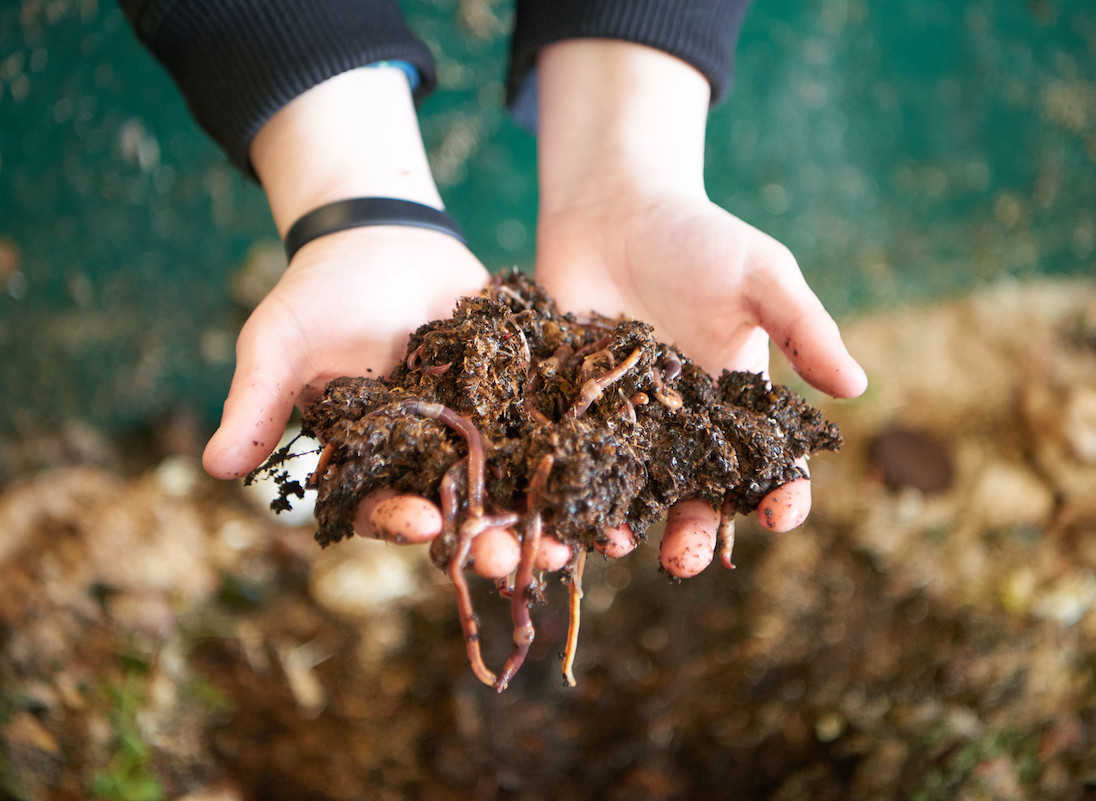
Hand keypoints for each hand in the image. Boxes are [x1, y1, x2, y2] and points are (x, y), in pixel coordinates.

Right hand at [199, 66, 536, 576]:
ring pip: (511, 485)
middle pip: (457, 513)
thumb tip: (215, 469)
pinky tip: (611, 480)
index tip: (422, 525)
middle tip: (514, 559)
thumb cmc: (319, 290)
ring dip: (542, 517)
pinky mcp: (519, 402)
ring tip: (576, 545)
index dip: (398, 520)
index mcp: (369, 461)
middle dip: (484, 538)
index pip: (380, 505)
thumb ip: (256, 401)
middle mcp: (426, 460)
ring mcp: (477, 433)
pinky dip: (576, 457)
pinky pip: (549, 434)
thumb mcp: (279, 341)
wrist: (384, 238)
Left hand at [534, 40, 868, 575]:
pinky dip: (563, 490)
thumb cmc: (698, 240)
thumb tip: (858, 387)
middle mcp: (682, 432)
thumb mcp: (760, 276)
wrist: (612, 212)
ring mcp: (623, 428)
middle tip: (685, 559)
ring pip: (627, 494)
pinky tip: (559, 508)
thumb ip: (803, 328)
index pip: (767, 467)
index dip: (778, 497)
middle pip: (693, 500)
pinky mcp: (570, 416)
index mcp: (735, 408)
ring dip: (623, 526)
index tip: (779, 515)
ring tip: (618, 543)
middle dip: (692, 535)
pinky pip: (568, 462)